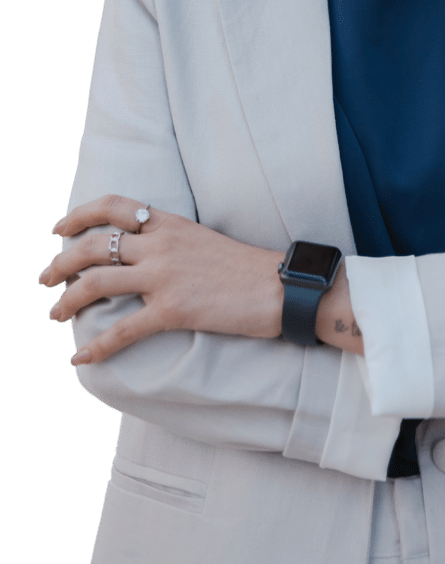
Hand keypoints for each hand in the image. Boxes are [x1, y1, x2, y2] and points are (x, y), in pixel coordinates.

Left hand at [38, 195, 284, 364]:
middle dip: (61, 264)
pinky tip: (80, 358)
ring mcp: (164, 277)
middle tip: (45, 279)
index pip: (113, 205)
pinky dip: (95, 346)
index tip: (59, 229)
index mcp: (169, 223)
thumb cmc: (246, 267)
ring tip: (54, 313)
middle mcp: (161, 244)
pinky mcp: (173, 310)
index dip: (79, 215)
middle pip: (94, 246)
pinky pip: (122, 331)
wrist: (279, 287)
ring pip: (97, 283)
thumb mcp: (202, 240)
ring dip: (67, 300)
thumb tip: (140, 253)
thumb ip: (169, 240)